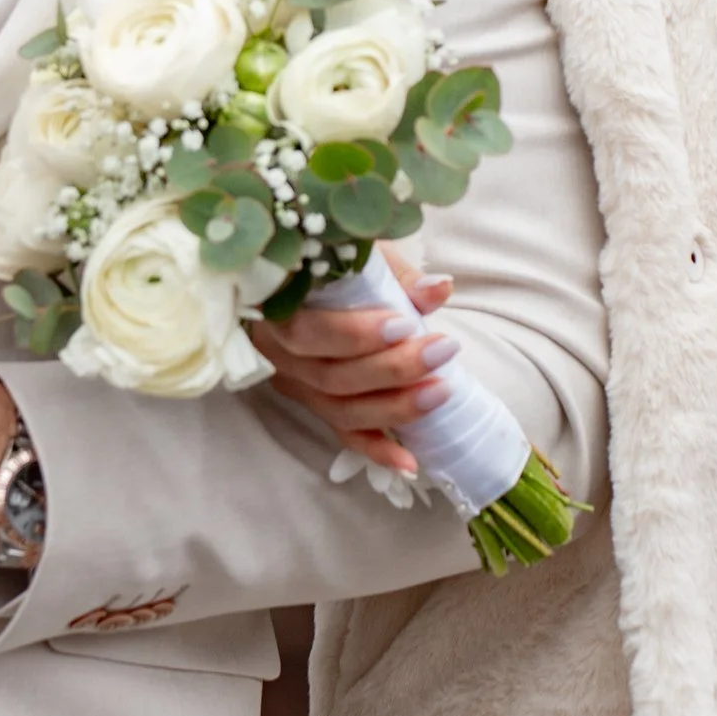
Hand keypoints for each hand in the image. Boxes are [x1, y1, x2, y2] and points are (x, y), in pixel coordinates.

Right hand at [253, 250, 458, 476]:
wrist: (297, 273)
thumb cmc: (325, 255)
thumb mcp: (356, 252)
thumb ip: (394, 275)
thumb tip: (438, 290)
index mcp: (273, 308)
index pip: (307, 332)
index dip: (355, 335)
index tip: (405, 325)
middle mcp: (276, 353)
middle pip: (331, 376)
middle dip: (392, 369)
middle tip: (442, 349)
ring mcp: (294, 383)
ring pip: (339, 410)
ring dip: (394, 407)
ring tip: (441, 392)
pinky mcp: (313, 402)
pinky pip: (343, 432)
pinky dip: (377, 449)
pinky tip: (410, 463)